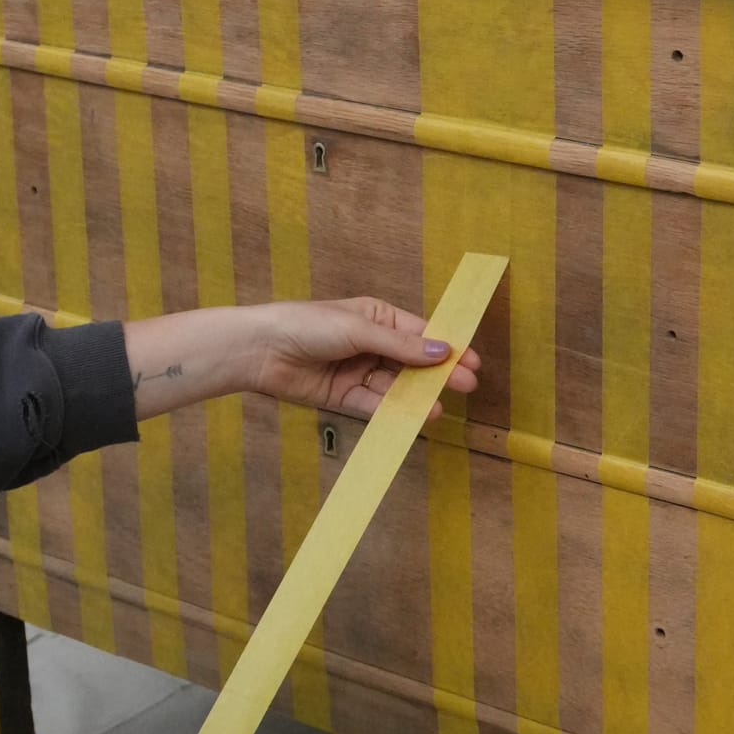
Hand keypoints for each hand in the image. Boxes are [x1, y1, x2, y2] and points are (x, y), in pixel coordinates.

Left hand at [249, 297, 480, 419]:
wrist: (261, 350)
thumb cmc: (307, 324)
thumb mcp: (359, 328)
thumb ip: (401, 345)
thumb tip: (443, 351)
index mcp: (377, 317)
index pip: (420, 333)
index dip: (447, 347)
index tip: (472, 361)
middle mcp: (371, 344)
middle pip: (412, 362)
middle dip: (438, 374)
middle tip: (467, 386)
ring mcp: (359, 371)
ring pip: (396, 386)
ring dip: (417, 396)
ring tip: (437, 407)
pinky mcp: (344, 396)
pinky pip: (375, 404)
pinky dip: (393, 411)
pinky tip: (413, 416)